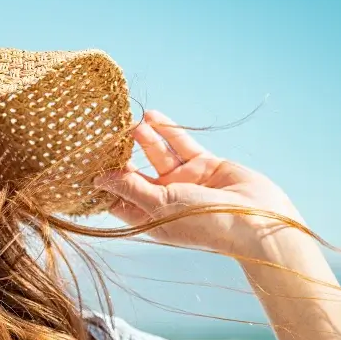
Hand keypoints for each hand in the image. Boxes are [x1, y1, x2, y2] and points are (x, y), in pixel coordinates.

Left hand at [93, 110, 303, 258]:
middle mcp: (164, 199)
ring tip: (130, 124)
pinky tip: (152, 118)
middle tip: (104, 135)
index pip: (118, 198)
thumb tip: (98, 178)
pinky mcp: (204, 165)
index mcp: (149, 217)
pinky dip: (167, 131)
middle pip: (136, 174)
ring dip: (144, 139)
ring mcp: (184, 182)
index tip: (85, 162)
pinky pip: (180, 145)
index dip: (103, 181)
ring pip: (158, 156)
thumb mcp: (159, 204)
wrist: (256, 219)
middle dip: (121, 155)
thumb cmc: (203, 222)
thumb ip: (129, 188)